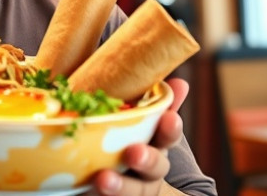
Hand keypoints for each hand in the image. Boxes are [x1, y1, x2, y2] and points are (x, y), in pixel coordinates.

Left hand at [87, 78, 189, 195]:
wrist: (128, 183)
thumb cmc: (132, 141)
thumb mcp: (145, 122)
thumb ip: (158, 103)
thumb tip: (180, 83)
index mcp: (157, 144)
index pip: (168, 135)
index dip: (170, 128)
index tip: (170, 118)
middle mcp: (148, 169)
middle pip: (154, 167)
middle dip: (146, 160)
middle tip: (133, 153)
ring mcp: (131, 187)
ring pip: (132, 190)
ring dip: (118, 186)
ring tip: (103, 179)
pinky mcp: (111, 195)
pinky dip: (97, 195)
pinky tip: (86, 188)